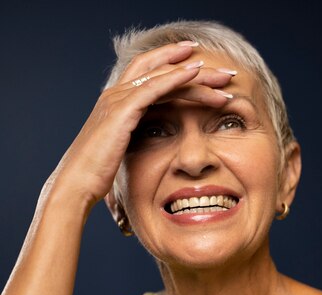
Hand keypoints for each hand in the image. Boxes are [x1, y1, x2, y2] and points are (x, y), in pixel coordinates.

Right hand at [47, 42, 234, 212]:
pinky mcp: (122, 109)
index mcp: (118, 104)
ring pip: (164, 75)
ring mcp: (119, 99)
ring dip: (196, 73)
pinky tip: (197, 73)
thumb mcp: (121, 157)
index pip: (154, 78)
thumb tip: (151, 158)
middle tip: (226, 72)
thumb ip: (135, 149)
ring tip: (224, 76)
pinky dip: (176, 77)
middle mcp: (117, 94)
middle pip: (162, 69)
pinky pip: (155, 86)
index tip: (209, 76)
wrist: (77, 184)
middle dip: (196, 66)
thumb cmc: (96, 178)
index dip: (182, 73)